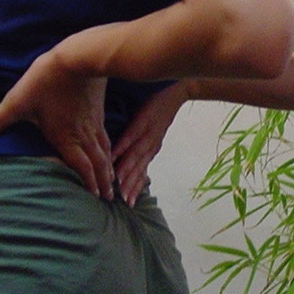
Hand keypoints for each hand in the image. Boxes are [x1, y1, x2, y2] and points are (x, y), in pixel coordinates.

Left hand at [0, 51, 114, 198]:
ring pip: (105, 151)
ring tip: (112, 179)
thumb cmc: (47, 80)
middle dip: (103, 181)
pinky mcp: (98, 111)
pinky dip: (110, 149)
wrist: (80, 57)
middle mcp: (83, 134)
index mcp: (66, 137)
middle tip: (109, 197)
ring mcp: (93, 123)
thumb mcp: (17, 102)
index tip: (95, 197)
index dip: (88, 183)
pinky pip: (106, 137)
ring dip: (109, 167)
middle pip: (98, 163)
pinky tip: (109, 149)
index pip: (81, 167)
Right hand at [112, 81, 189, 206]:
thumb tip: (126, 158)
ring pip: (136, 155)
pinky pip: (132, 135)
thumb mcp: (153, 130)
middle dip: (131, 186)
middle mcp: (151, 144)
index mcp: (152, 147)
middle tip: (123, 202)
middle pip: (139, 168)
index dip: (136, 187)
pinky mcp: (144, 120)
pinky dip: (123, 145)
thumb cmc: (161, 109)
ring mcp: (148, 133)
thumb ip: (140, 144)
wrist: (178, 89)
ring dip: (127, 170)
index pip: (143, 171)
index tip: (128, 203)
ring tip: (117, 184)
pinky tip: (114, 154)